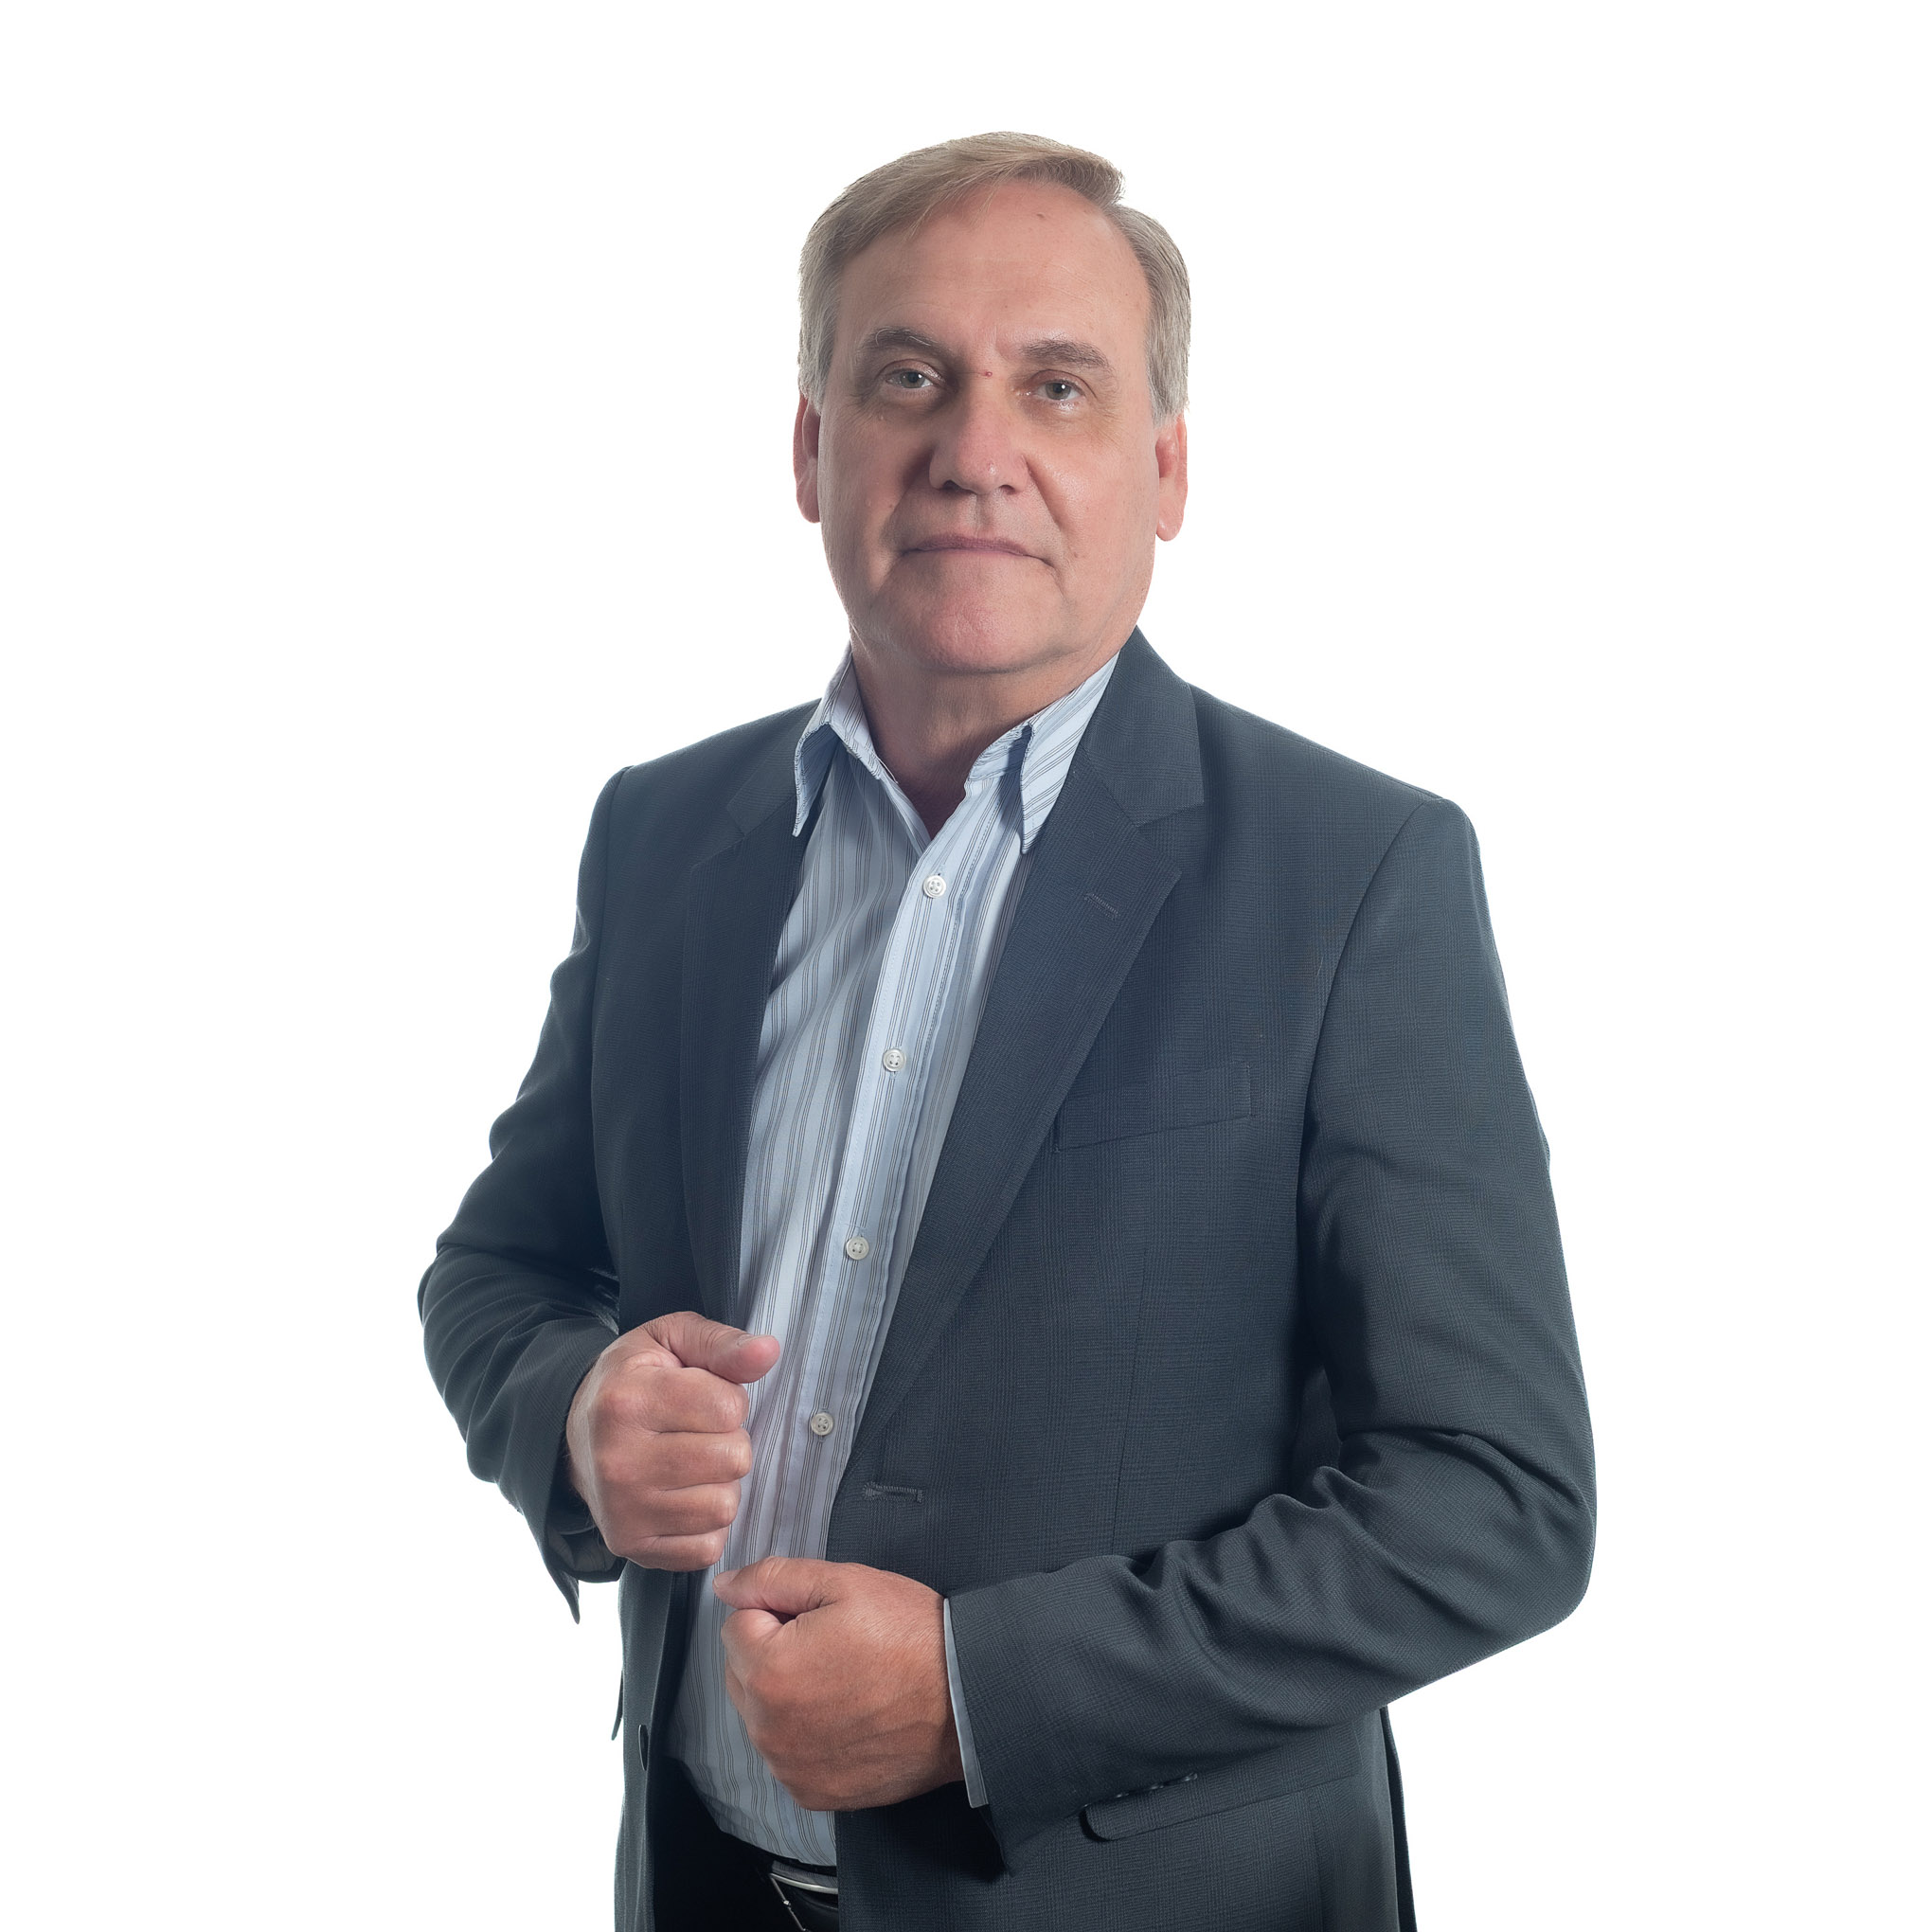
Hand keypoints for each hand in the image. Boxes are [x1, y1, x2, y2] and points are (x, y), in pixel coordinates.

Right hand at [564, 1312, 779, 1568]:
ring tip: (692, 1465)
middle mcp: (620, 1461)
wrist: (574, 1435)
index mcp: (627, 1401)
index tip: (702, 1397)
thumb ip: (721, 1344)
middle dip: (729, 1441)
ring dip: (721, 1484)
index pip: (728, 1408)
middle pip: (733, 1459)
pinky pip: (707, 1547)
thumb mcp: (669, 1341)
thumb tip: (768, 1351)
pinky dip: (706, 1525)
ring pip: (724, 1506)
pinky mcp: (631, 1546)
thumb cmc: (631, 1382)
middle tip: (698, 1433)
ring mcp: (624, 1511)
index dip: (729, 1399)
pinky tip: (683, 1498)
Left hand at [715, 1557, 964, 1810]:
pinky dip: (805, 1734)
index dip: (779, 1611)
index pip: (738, 1625)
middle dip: (774, 1652)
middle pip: (742, 1672)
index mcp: (769, 1671)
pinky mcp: (813, 1793)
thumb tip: (726, 1587)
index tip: (820, 1618)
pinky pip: (786, 1753)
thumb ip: (774, 1578)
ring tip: (846, 1680)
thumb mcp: (845, 1583)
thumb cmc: (912, 1638)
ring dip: (787, 1694)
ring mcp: (789, 1767)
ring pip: (762, 1714)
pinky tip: (847, 1716)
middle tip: (834, 1646)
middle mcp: (768, 1729)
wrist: (966, 1699)